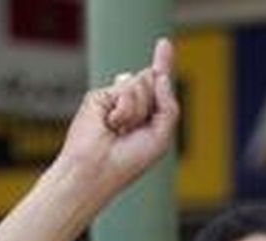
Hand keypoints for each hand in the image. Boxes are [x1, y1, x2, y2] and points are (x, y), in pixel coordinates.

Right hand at [57, 37, 178, 193]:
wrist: (96, 170)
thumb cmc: (128, 161)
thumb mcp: (161, 135)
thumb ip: (169, 105)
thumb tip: (159, 75)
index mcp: (145, 115)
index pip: (155, 85)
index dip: (162, 65)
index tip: (164, 45)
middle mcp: (129, 104)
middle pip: (152, 81)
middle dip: (151, 104)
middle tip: (135, 129)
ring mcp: (113, 99)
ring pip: (140, 83)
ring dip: (138, 110)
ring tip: (121, 130)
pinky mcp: (98, 97)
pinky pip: (124, 90)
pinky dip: (124, 111)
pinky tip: (110, 125)